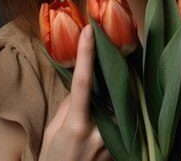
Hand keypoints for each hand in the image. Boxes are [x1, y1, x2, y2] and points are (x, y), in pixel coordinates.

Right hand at [38, 25, 110, 160]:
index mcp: (76, 125)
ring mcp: (112, 144)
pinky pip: (126, 124)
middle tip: (123, 47)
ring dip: (122, 94)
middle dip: (117, 72)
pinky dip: (123, 113)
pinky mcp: (122, 151)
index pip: (82, 83)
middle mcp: (98, 133)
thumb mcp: (54, 130)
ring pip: (122, 108)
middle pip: (113, 92)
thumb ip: (70, 106)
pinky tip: (118, 109)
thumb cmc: (54, 158)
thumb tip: (84, 84)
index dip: (86, 55)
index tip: (89, 31)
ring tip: (121, 82)